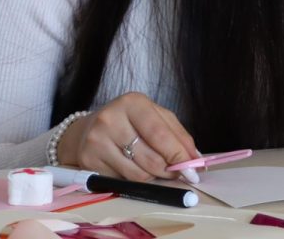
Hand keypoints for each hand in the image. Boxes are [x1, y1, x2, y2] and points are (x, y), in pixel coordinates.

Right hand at [57, 92, 198, 180]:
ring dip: (155, 177)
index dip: (178, 154)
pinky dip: (135, 180)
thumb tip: (195, 158)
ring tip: (158, 170)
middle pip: (150, 157)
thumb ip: (177, 134)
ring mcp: (97, 141)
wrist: (88, 129)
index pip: (160, 134)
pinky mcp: (88, 161)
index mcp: (133, 103)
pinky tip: (135, 169)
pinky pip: (122, 181)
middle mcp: (111, 120)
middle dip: (170, 170)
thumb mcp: (155, 116)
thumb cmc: (129, 121)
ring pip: (138, 174)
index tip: (193, 167)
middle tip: (180, 173)